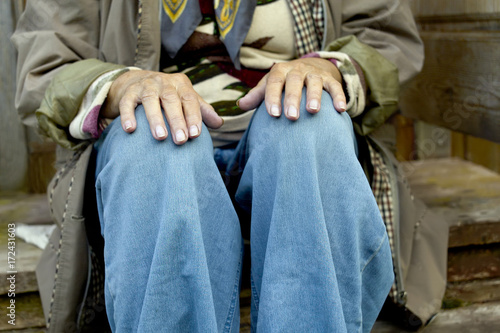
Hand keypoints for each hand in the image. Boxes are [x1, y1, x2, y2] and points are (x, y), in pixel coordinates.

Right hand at [101, 70, 222, 143]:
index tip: (195, 135)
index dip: (194, 117)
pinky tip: (130, 129)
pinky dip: (128, 115)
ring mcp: (145, 86)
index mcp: (181, 84)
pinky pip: (127, 103)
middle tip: (180, 141)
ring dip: (155, 119)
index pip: (190, 100)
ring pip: (150, 101)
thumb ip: (202, 111)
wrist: (139, 81)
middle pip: (171, 100)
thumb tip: (220, 124)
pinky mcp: (128, 93)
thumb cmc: (169, 95)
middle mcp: (164, 83)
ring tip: (160, 137)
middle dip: (177, 121)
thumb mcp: (187, 98)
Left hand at [237, 58, 345, 119]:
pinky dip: (338, 97)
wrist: (308, 67)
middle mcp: (297, 70)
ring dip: (314, 96)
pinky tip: (341, 110)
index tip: (273, 114)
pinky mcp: (329, 79)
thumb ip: (256, 96)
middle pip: (294, 82)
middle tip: (292, 117)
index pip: (274, 82)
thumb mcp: (269, 85)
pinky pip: (335, 86)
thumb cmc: (283, 82)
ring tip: (313, 111)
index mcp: (279, 71)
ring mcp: (314, 73)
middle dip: (292, 99)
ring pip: (314, 82)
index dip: (273, 97)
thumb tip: (240, 105)